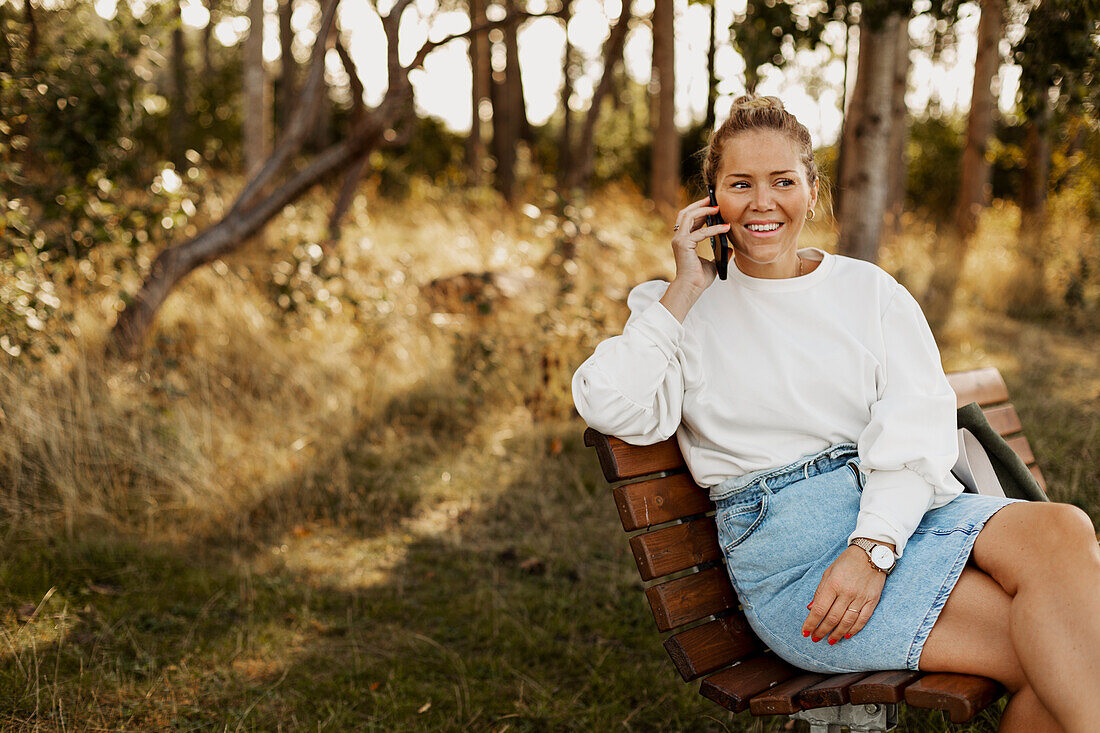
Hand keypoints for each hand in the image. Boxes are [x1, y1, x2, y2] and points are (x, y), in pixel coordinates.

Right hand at [659, 197, 729, 320]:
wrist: (691, 289)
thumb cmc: (699, 278)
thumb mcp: (713, 262)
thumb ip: (719, 254)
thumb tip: (730, 248)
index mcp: (683, 240)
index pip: (689, 219)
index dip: (700, 210)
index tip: (712, 205)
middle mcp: (678, 238)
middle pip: (686, 213)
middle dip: (699, 204)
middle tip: (713, 198)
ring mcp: (679, 240)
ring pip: (688, 216)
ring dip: (703, 209)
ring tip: (717, 208)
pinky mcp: (683, 244)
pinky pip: (701, 232)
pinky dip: (714, 228)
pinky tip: (726, 228)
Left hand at [802, 545, 889, 644]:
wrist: (871, 553)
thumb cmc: (846, 562)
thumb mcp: (828, 572)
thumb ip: (820, 591)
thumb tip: (810, 608)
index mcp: (833, 584)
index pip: (819, 609)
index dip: (811, 623)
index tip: (805, 632)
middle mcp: (846, 592)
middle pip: (832, 618)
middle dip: (821, 631)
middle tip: (815, 638)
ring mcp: (860, 598)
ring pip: (847, 622)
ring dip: (837, 634)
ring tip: (829, 641)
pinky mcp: (872, 600)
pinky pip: (862, 619)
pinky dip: (854, 629)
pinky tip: (846, 635)